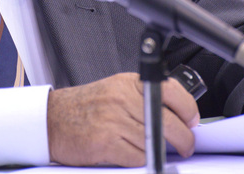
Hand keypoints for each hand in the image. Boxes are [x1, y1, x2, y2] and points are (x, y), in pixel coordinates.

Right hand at [47, 72, 199, 166]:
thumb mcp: (115, 91)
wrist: (52, 120)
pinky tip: (130, 154)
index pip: (171, 92)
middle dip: (183, 139)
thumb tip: (176, 116)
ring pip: (155, 143)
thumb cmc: (84, 108)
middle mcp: (122, 98)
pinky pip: (138, 157)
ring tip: (151, 150)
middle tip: (185, 145)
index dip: (188, 110)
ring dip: (158, 152)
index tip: (191, 121)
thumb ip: (142, 98)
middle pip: (169, 122)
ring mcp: (114, 120)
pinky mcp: (106, 142)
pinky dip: (140, 160)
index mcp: (127, 83)